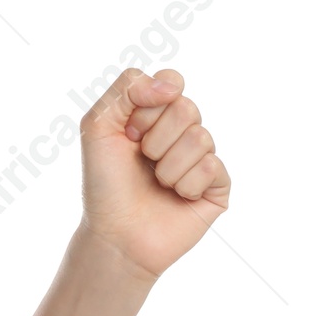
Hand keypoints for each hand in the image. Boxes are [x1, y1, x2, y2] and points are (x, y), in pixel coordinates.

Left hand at [78, 67, 230, 280]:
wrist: (116, 233)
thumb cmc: (104, 182)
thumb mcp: (97, 126)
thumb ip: (126, 89)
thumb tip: (171, 84)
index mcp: (155, 114)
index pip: (171, 82)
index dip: (149, 104)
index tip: (129, 131)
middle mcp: (182, 132)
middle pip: (187, 108)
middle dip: (155, 137)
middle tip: (141, 159)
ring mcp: (202, 157)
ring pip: (201, 137)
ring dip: (167, 165)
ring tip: (156, 182)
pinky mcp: (218, 185)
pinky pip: (212, 167)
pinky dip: (185, 184)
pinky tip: (176, 196)